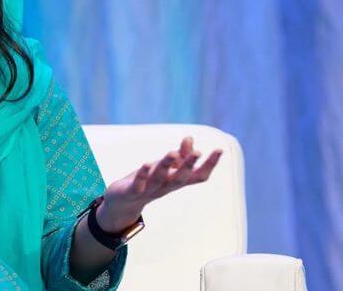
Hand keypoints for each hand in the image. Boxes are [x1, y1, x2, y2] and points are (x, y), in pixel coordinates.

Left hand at [96, 137, 222, 232]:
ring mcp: (149, 190)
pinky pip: (139, 184)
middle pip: (180, 179)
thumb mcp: (164, 167)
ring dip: (166, 166)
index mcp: (176, 181)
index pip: (197, 176)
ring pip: (159, 179)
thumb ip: (179, 154)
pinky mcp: (132, 192)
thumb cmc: (148, 181)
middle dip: (189, 166)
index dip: (209, 164)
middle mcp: (165, 187)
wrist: (123, 203)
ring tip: (172, 152)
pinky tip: (146, 163)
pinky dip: (143, 174)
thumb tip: (190, 138)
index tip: (219, 150)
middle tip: (198, 153)